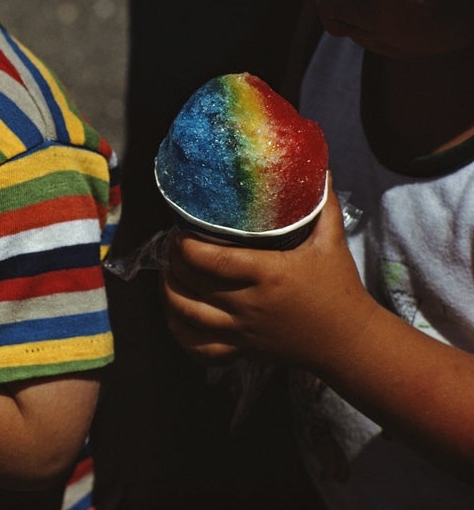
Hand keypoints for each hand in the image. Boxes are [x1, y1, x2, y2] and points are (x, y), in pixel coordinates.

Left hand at [161, 177, 379, 370]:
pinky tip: (175, 314)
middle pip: (193, 286)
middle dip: (173, 264)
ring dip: (169, 294)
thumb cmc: (339, 288)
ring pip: (188, 317)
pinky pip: (199, 349)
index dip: (187, 248)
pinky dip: (180, 333)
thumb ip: (321, 204)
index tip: (179, 233)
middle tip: (172, 246)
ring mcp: (243, 332)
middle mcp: (250, 305)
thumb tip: (318, 166)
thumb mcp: (331, 242)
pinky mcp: (241, 350)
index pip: (214, 262)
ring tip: (167, 274)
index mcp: (269, 275)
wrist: (349, 342)